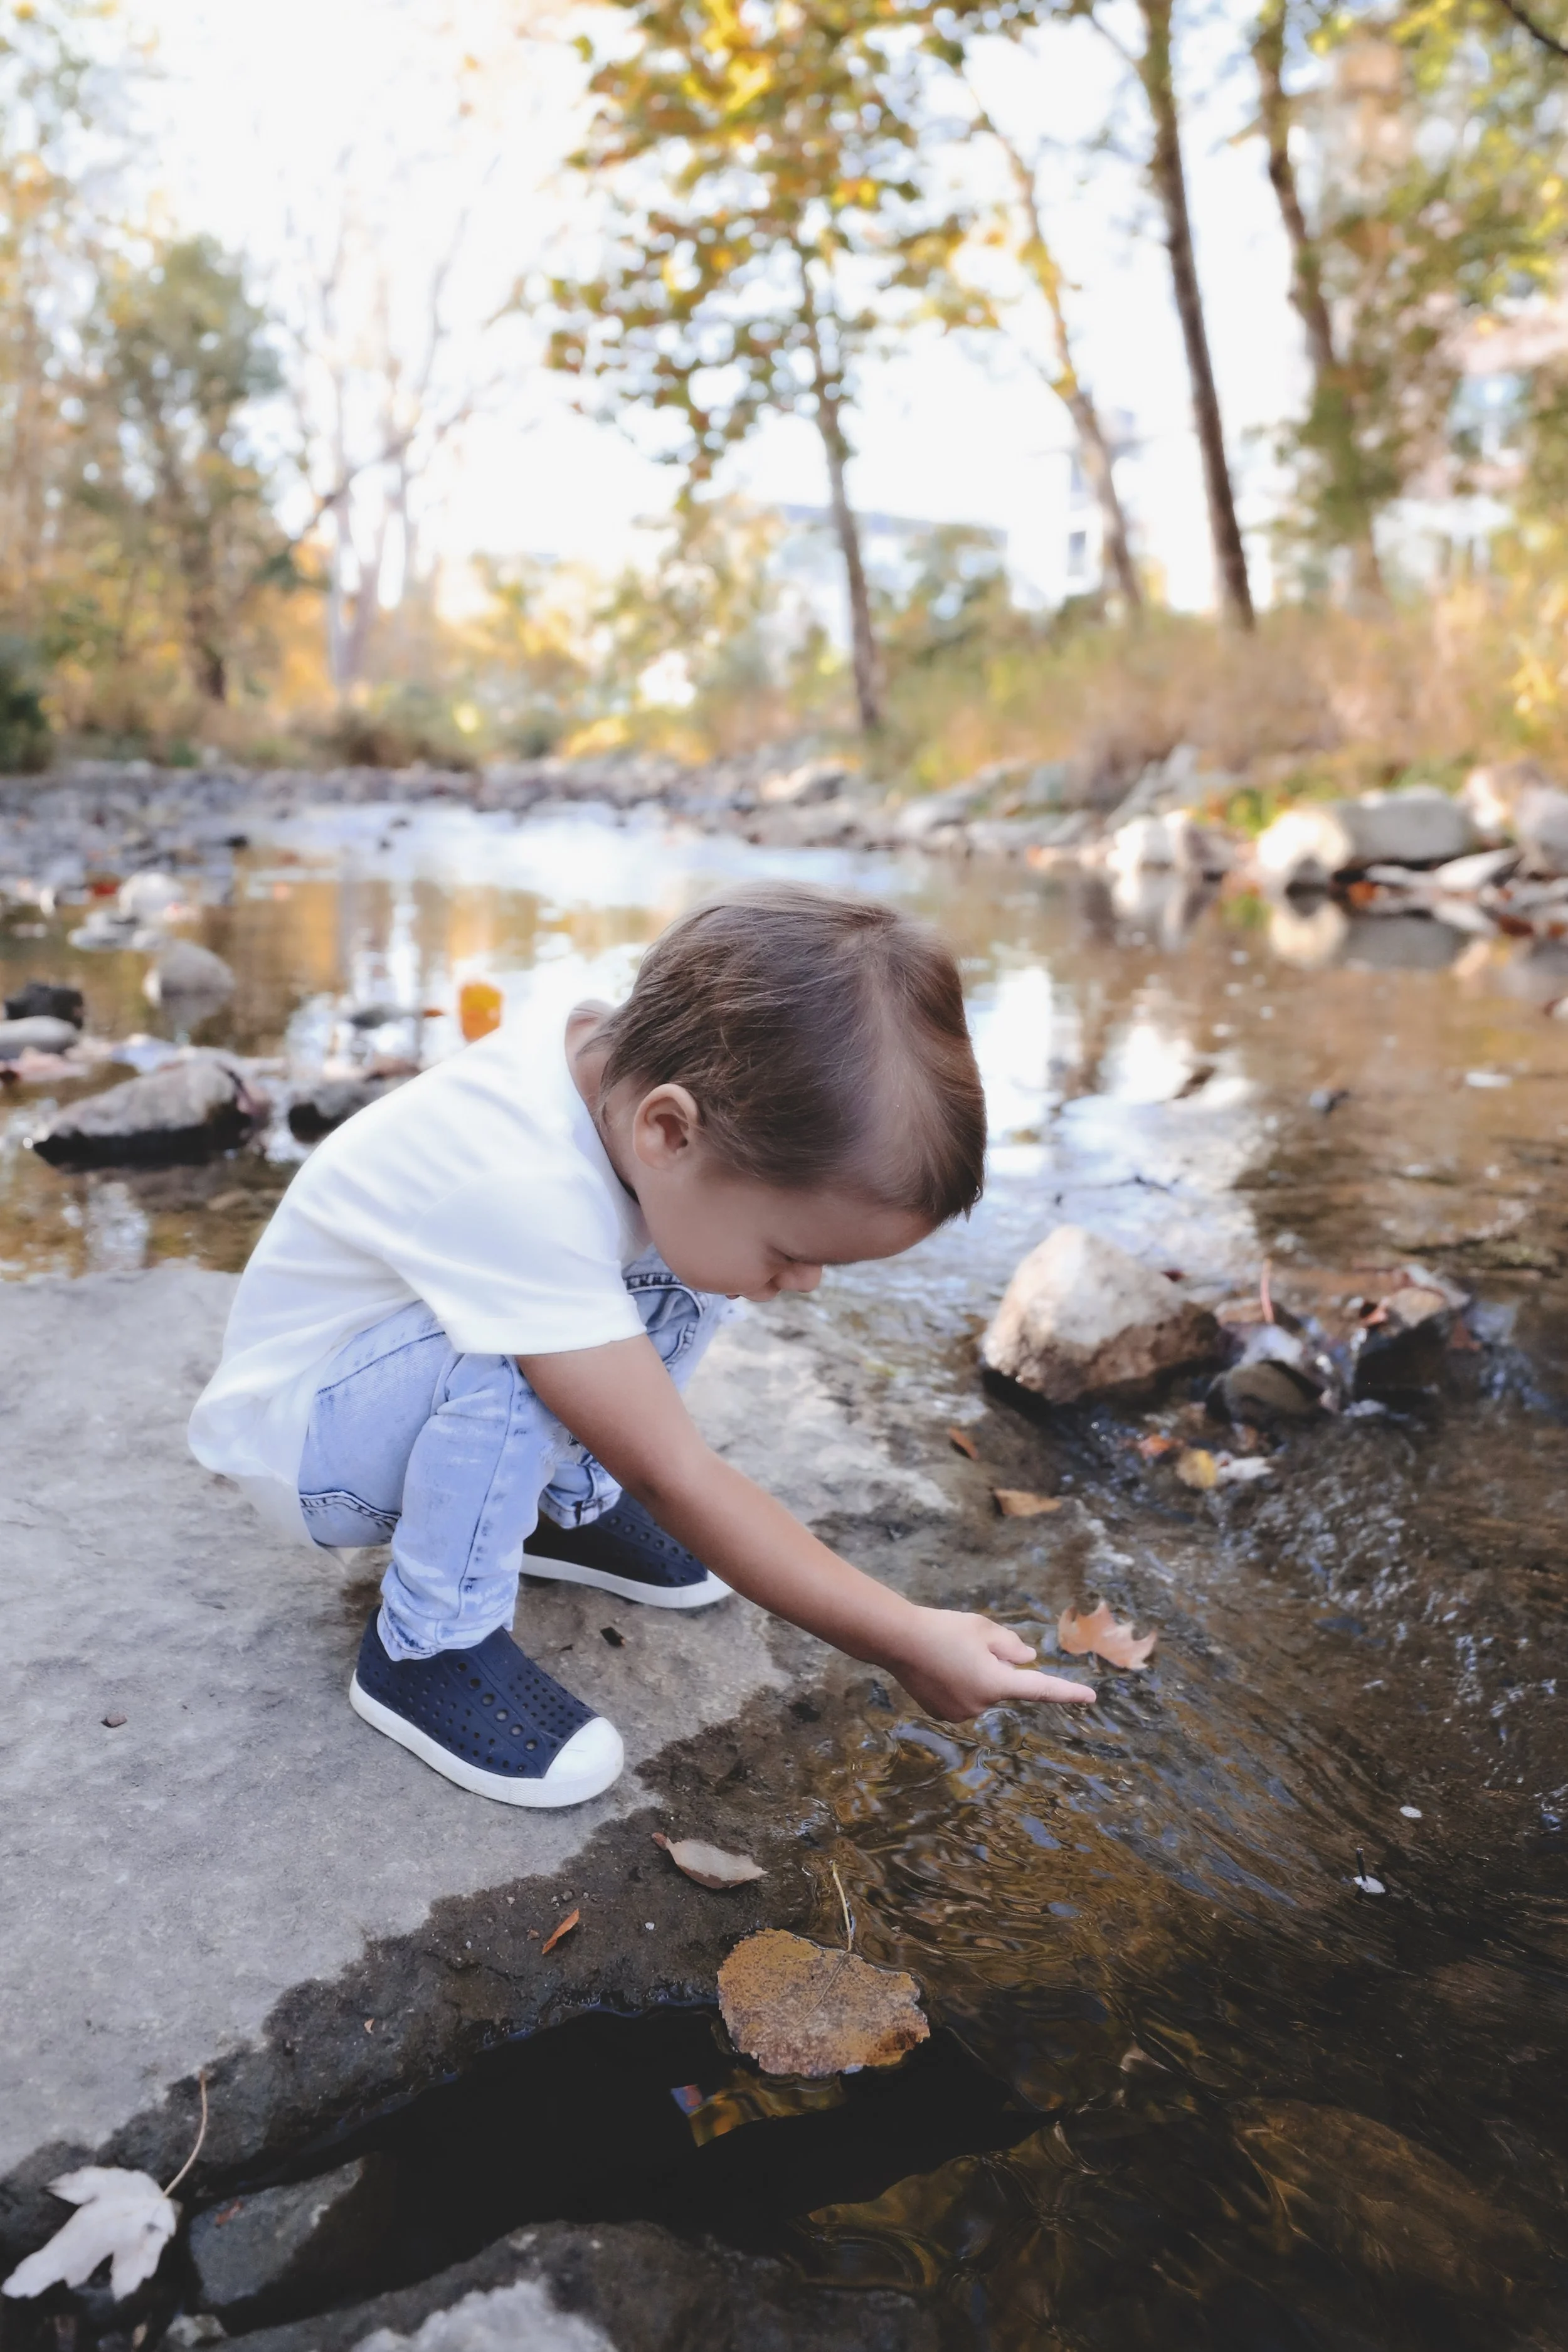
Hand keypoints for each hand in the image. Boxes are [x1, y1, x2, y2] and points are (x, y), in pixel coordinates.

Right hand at [886, 1607, 1096, 1721]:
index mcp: (997, 1683)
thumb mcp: (984, 1628)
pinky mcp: (941, 1713)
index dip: (1067, 1692)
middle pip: (1002, 1684)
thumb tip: (1027, 1659)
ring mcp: (959, 1713)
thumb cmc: (944, 1629)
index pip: (1040, 1689)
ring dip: (975, 1675)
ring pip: (981, 1691)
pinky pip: (962, 1698)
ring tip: (948, 1653)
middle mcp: (981, 1705)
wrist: (898, 1640)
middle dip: (995, 1666)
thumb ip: (1011, 1645)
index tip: (1091, 1697)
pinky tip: (937, 1667)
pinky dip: (957, 1683)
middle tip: (969, 1644)